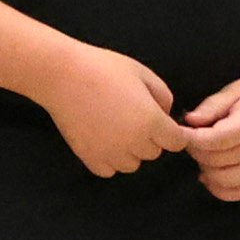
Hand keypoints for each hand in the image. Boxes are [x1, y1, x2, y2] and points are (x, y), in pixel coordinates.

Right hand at [34, 43, 187, 177]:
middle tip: (131, 117)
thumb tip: (166, 115)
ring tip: (114, 128)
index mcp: (152, 122)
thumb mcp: (143, 73)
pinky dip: (108, 159)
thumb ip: (163, 96)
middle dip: (149, 138)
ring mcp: (111, 154)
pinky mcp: (90, 159)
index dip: (171, 132)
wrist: (63, 76)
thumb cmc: (104, 69)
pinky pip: (109, 170)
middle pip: (154, 153)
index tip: (160, 123)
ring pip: (132, 164)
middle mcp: (135, 143)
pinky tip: (101, 139)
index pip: (177, 142)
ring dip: (129, 151)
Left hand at [178, 63, 239, 201]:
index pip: (215, 140)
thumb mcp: (231, 91)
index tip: (180, 132)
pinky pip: (239, 193)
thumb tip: (189, 121)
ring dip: (206, 169)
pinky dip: (220, 189)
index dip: (192, 138)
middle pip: (217, 161)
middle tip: (191, 139)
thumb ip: (210, 107)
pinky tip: (210, 175)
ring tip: (203, 154)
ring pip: (225, 180)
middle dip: (196, 151)